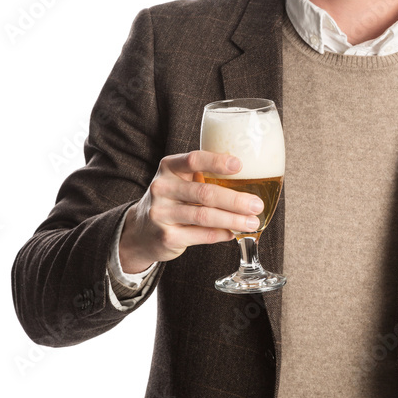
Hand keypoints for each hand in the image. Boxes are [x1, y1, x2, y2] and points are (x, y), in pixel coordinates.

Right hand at [119, 150, 263, 272]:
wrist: (141, 231)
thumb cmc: (172, 200)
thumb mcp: (180, 181)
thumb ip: (205, 176)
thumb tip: (248, 177)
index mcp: (169, 168)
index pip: (193, 159)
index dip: (217, 161)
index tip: (240, 165)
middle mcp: (162, 188)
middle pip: (204, 192)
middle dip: (235, 200)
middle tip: (256, 204)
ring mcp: (162, 214)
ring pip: (204, 216)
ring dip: (233, 220)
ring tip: (252, 222)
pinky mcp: (166, 237)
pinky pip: (201, 235)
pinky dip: (221, 234)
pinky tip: (234, 233)